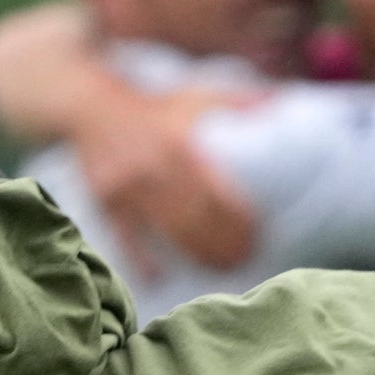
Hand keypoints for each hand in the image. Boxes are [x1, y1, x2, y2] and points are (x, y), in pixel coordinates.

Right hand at [70, 87, 259, 275]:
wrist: (92, 106)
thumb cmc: (155, 107)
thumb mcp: (196, 95)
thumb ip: (238, 101)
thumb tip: (282, 103)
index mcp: (180, 143)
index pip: (218, 193)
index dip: (239, 220)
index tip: (258, 235)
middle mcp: (154, 166)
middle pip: (197, 218)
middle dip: (224, 244)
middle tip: (245, 258)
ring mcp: (128, 187)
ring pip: (169, 232)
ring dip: (197, 256)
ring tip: (220, 268)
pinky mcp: (106, 202)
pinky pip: (127, 241)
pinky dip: (145, 262)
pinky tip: (161, 279)